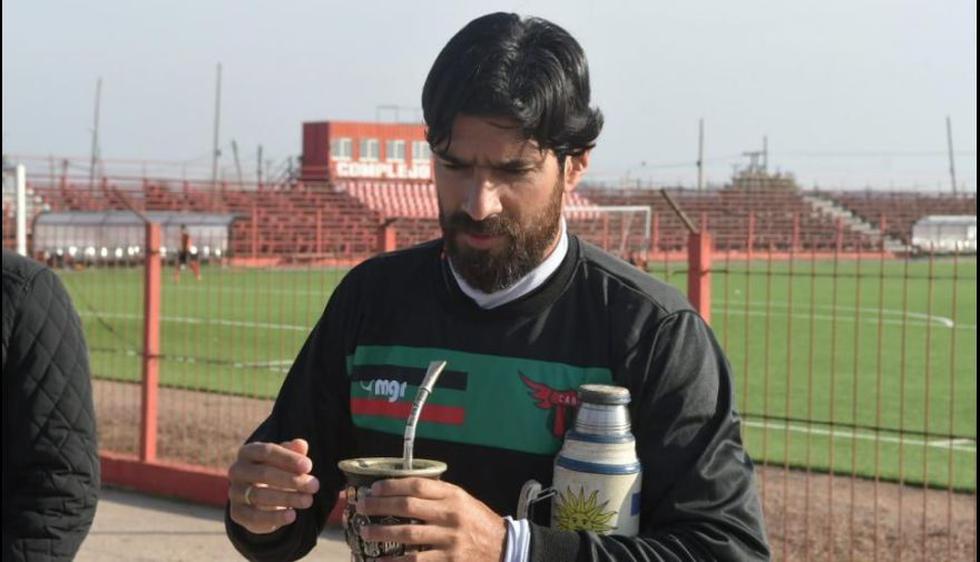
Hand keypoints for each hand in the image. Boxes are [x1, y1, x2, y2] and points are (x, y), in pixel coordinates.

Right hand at [228, 438, 319, 533]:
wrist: (262, 497)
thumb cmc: (278, 470)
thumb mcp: (286, 459)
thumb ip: (294, 451)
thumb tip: (301, 444)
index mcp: (248, 452)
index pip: (266, 451)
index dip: (288, 458)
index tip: (308, 466)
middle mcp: (237, 470)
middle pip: (264, 473)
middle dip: (292, 480)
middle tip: (315, 485)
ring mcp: (235, 492)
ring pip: (259, 496)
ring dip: (287, 498)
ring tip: (308, 500)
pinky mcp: (237, 513)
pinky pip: (254, 517)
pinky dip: (274, 517)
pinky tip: (292, 516)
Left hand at [356, 477, 505, 560]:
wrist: (504, 548)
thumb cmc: (478, 522)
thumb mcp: (463, 501)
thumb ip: (439, 495)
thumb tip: (403, 490)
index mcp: (453, 496)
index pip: (417, 485)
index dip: (392, 485)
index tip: (374, 488)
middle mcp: (450, 515)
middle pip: (407, 507)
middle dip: (380, 506)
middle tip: (361, 507)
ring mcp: (449, 539)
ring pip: (408, 533)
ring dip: (382, 532)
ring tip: (365, 531)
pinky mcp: (448, 560)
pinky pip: (415, 560)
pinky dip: (395, 561)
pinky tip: (380, 560)